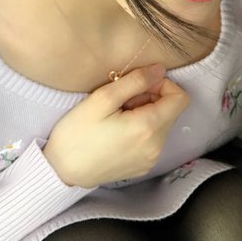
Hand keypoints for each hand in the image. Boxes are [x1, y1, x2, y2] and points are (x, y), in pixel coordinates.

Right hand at [43, 64, 189, 187]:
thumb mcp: (102, 98)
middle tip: (122, 100)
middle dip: (152, 98)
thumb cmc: (77, 133)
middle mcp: (156, 146)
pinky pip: (153, 139)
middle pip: (172, 111)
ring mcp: (151, 159)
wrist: (60, 171)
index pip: (180, 98)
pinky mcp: (143, 166)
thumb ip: (136, 81)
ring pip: (163, 124)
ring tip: (118, 115)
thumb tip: (160, 69)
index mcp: (148, 128)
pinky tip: (118, 130)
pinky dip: (142, 129)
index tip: (139, 86)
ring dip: (147, 113)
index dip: (164, 85)